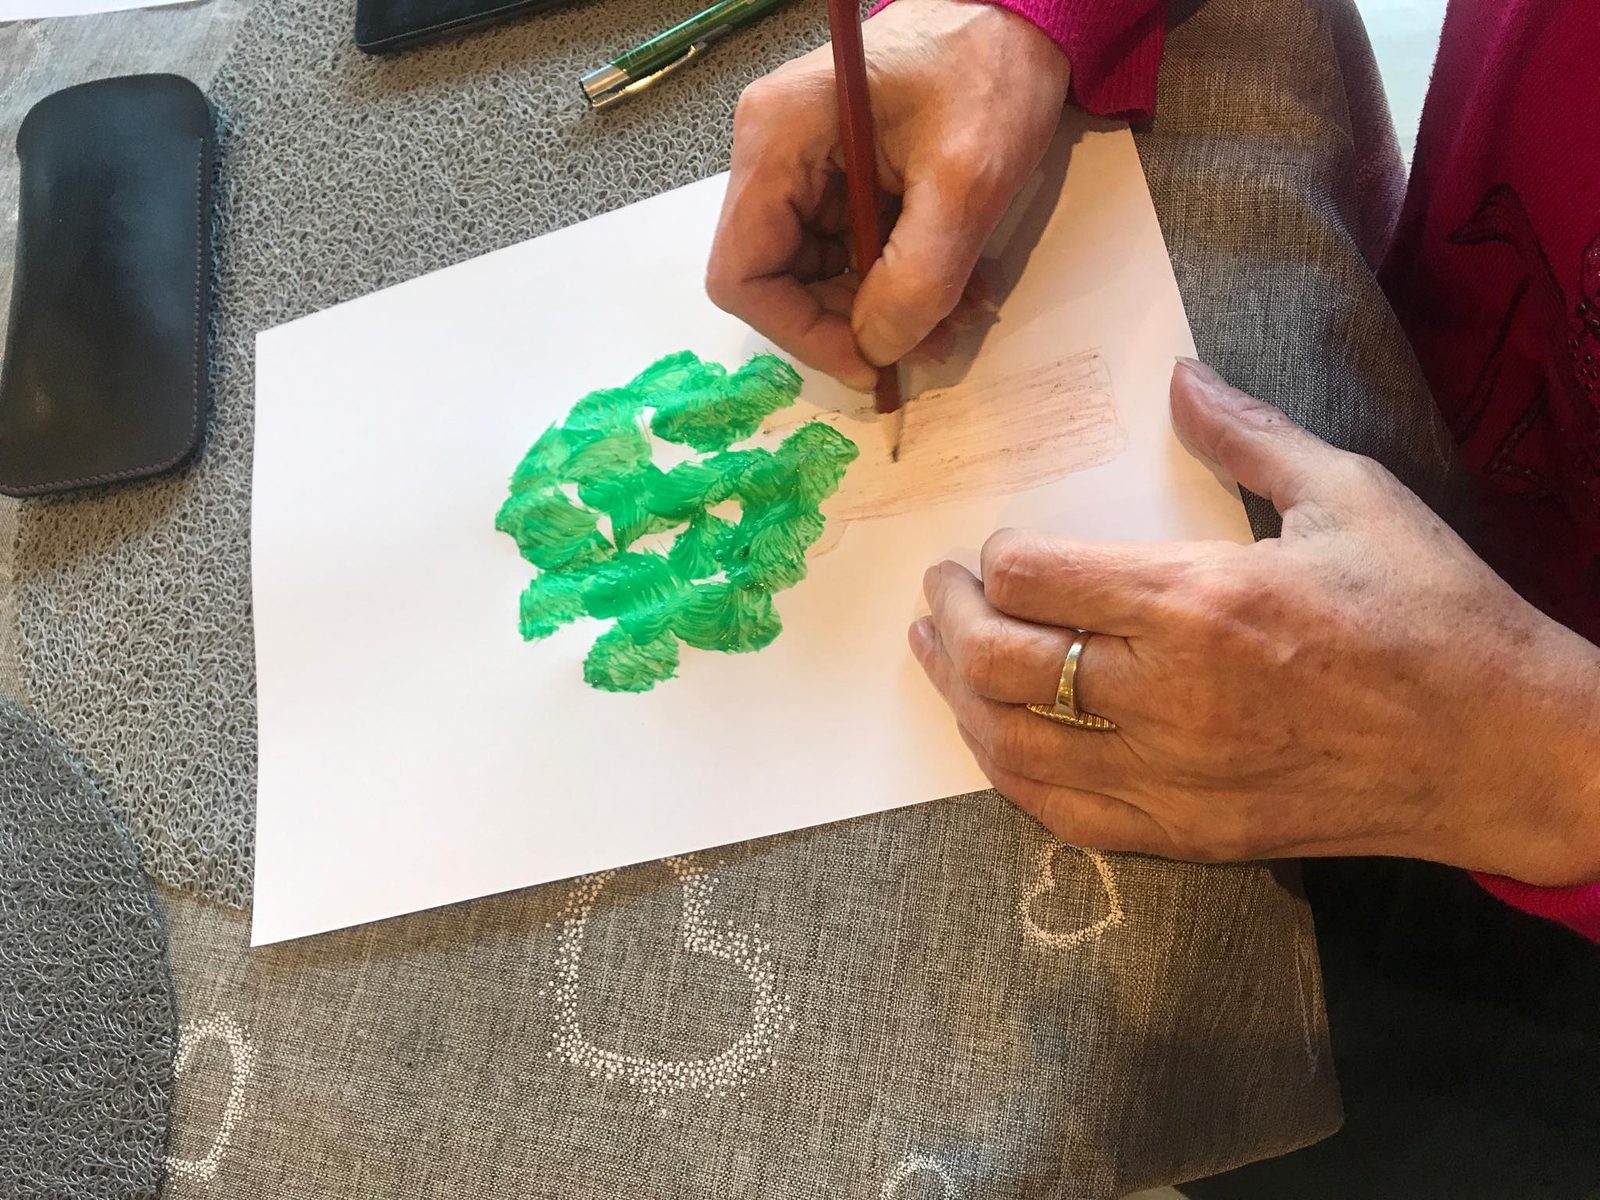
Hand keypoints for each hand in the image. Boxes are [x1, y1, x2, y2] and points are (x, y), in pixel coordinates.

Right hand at [706, 0, 1070, 389]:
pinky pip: (850, 254)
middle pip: (779, 282)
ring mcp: (806, 167)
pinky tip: (954, 287)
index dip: (798, 332)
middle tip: (928, 344)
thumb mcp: (964, 181)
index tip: (867, 359)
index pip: (743, 273)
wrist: (1023, 17)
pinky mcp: (840, 178)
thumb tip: (878, 348)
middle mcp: (774, 155)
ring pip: (819, 277)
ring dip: (884, 311)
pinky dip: (898, 282)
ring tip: (956, 316)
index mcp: (777, 141)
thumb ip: (918, 276)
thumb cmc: (989, 71)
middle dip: (852, 325)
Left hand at [910, 359, 1599, 886]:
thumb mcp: (1350, 493)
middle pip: (999, 660)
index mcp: (1198, 600)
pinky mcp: (1187, 833)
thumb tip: (1180, 375)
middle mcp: (1167, 695)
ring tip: (939, 655)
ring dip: (956, 695)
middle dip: (952, 617)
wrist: (1502, 750)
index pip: (1033, 577)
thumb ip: (1247, 433)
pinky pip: (1061, 813)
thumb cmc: (1431, 614)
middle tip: (943, 590)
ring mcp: (1172, 776)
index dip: (997, 557)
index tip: (1000, 548)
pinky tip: (997, 739)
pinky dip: (1010, 772)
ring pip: (1011, 744)